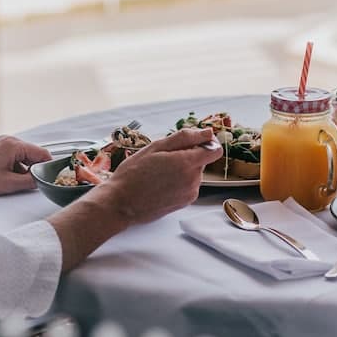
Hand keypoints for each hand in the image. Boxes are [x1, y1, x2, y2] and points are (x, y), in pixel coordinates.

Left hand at [0, 135, 52, 196]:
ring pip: (23, 157)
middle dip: (35, 169)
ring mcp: (0, 143)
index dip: (48, 168)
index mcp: (14, 145)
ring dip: (24, 170)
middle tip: (33, 185)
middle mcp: (8, 140)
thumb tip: (43, 180)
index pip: (43, 154)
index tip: (50, 179)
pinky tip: (6, 179)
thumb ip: (30, 181)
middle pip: (33, 154)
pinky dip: (14, 168)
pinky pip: (13, 157)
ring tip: (14, 183)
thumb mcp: (7, 184)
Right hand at [49, 127, 221, 272]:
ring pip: (194, 173)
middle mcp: (193, 181)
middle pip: (202, 161)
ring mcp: (190, 194)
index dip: (206, 143)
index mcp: (187, 164)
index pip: (215, 150)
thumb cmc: (133, 173)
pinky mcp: (184, 203)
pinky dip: (179, 181)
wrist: (120, 203)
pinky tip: (161, 183)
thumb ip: (185, 138)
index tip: (192, 142)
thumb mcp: (156, 147)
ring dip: (182, 169)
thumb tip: (208, 133)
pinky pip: (188, 186)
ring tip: (159, 173)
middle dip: (187, 156)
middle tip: (163, 159)